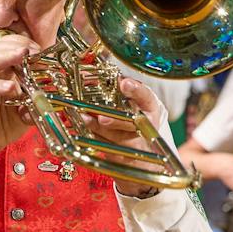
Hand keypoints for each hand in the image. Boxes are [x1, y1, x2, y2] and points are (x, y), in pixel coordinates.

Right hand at [0, 31, 39, 163]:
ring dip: (7, 56)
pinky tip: (10, 88)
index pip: (10, 46)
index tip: (41, 52)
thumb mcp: (27, 110)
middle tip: (34, 52)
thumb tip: (52, 94)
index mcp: (2, 71)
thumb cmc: (3, 124)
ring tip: (23, 56)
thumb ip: (37, 100)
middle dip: (18, 45)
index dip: (26, 44)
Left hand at [82, 77, 184, 197]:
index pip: (147, 97)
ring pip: (115, 138)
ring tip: (85, 118)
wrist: (145, 156)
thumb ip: (118, 89)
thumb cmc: (135, 121)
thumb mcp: (134, 102)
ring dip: (97, 129)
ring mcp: (134, 145)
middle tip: (103, 118)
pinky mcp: (121, 157)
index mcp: (151, 108)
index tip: (124, 83)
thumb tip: (91, 73)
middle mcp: (146, 127)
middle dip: (116, 120)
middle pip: (132, 123)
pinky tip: (82, 129)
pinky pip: (105, 146)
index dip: (136, 90)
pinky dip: (92, 137)